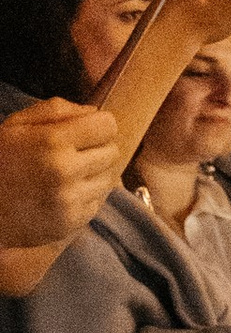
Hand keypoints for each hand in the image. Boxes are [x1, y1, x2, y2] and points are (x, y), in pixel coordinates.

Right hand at [0, 97, 122, 249]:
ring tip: (65, 176)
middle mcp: (64, 170)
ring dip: (92, 175)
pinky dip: (84, 198)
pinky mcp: (70, 222)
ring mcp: (69, 200)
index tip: (84, 132)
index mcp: (52, 141)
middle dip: (96, 149)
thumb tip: (94, 111)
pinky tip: (61, 195)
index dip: (97, 126)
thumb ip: (55, 110)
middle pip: (112, 151)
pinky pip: (97, 202)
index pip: (107, 126)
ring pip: (109, 178)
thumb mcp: (16, 126)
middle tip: (72, 155)